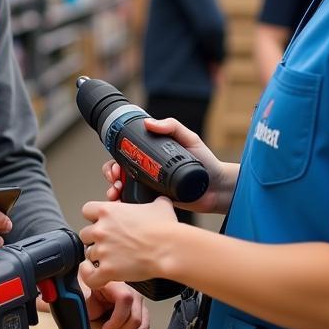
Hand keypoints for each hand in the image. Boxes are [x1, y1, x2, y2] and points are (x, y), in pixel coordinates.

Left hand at [77, 269, 149, 328]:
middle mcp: (130, 290)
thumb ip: (85, 307)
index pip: (125, 300)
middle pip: (134, 316)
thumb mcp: (84, 301)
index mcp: (115, 284)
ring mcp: (137, 299)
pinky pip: (145, 324)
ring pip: (140, 322)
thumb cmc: (89, 296)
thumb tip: (85, 322)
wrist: (92, 293)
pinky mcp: (141, 308)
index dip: (115, 321)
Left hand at [80, 196, 177, 289]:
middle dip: (95, 238)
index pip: (87, 210)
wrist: (169, 248)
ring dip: (98, 256)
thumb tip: (159, 201)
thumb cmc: (164, 228)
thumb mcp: (160, 205)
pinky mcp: (107, 270)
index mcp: (108, 211)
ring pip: (89, 254)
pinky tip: (94, 274)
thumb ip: (152, 201)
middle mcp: (101, 230)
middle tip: (108, 242)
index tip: (101, 221)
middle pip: (85, 234)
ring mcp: (102, 250)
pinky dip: (89, 276)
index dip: (93, 217)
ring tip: (111, 258)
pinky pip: (89, 276)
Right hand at [100, 118, 235, 214]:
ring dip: (113, 190)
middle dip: (110, 175)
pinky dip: (124, 205)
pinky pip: (135, 205)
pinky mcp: (156, 204)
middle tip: (115, 180)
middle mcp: (148, 171)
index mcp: (152, 156)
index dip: (114, 161)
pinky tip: (122, 205)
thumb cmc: (206, 162)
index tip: (115, 166)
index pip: (125, 156)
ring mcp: (151, 188)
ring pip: (123, 189)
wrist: (218, 188)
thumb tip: (148, 123)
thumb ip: (172, 127)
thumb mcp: (189, 139)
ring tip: (116, 193)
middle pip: (119, 173)